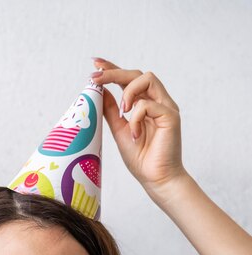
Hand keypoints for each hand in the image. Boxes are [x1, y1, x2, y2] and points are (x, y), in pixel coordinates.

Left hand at [92, 58, 185, 194]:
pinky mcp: (171, 116)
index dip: (112, 69)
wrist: (156, 179)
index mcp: (145, 105)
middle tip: (95, 78)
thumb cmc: (141, 159)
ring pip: (147, 79)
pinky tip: (135, 134)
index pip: (129, 79)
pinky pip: (148, 105)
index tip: (95, 64)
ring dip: (128, 92)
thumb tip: (100, 91)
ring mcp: (166, 107)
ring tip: (122, 112)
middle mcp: (157, 102)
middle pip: (137, 74)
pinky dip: (136, 118)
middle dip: (114, 73)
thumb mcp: (119, 131)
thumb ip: (112, 111)